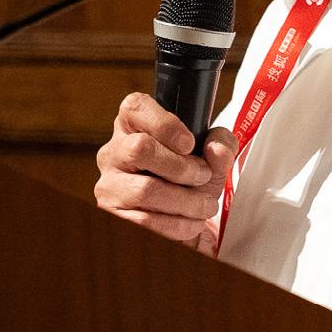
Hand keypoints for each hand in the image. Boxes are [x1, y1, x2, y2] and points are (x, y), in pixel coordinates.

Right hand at [94, 92, 237, 255]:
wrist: (184, 216)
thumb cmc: (191, 175)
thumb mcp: (212, 154)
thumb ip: (221, 143)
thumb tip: (216, 150)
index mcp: (135, 123)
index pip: (135, 106)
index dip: (165, 124)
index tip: (190, 144)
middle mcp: (115, 149)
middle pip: (140, 148)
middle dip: (181, 167)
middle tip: (203, 176)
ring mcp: (109, 181)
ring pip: (145, 189)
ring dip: (185, 201)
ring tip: (204, 205)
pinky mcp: (112, 212)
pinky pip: (144, 220)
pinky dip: (176, 224)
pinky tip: (190, 222)